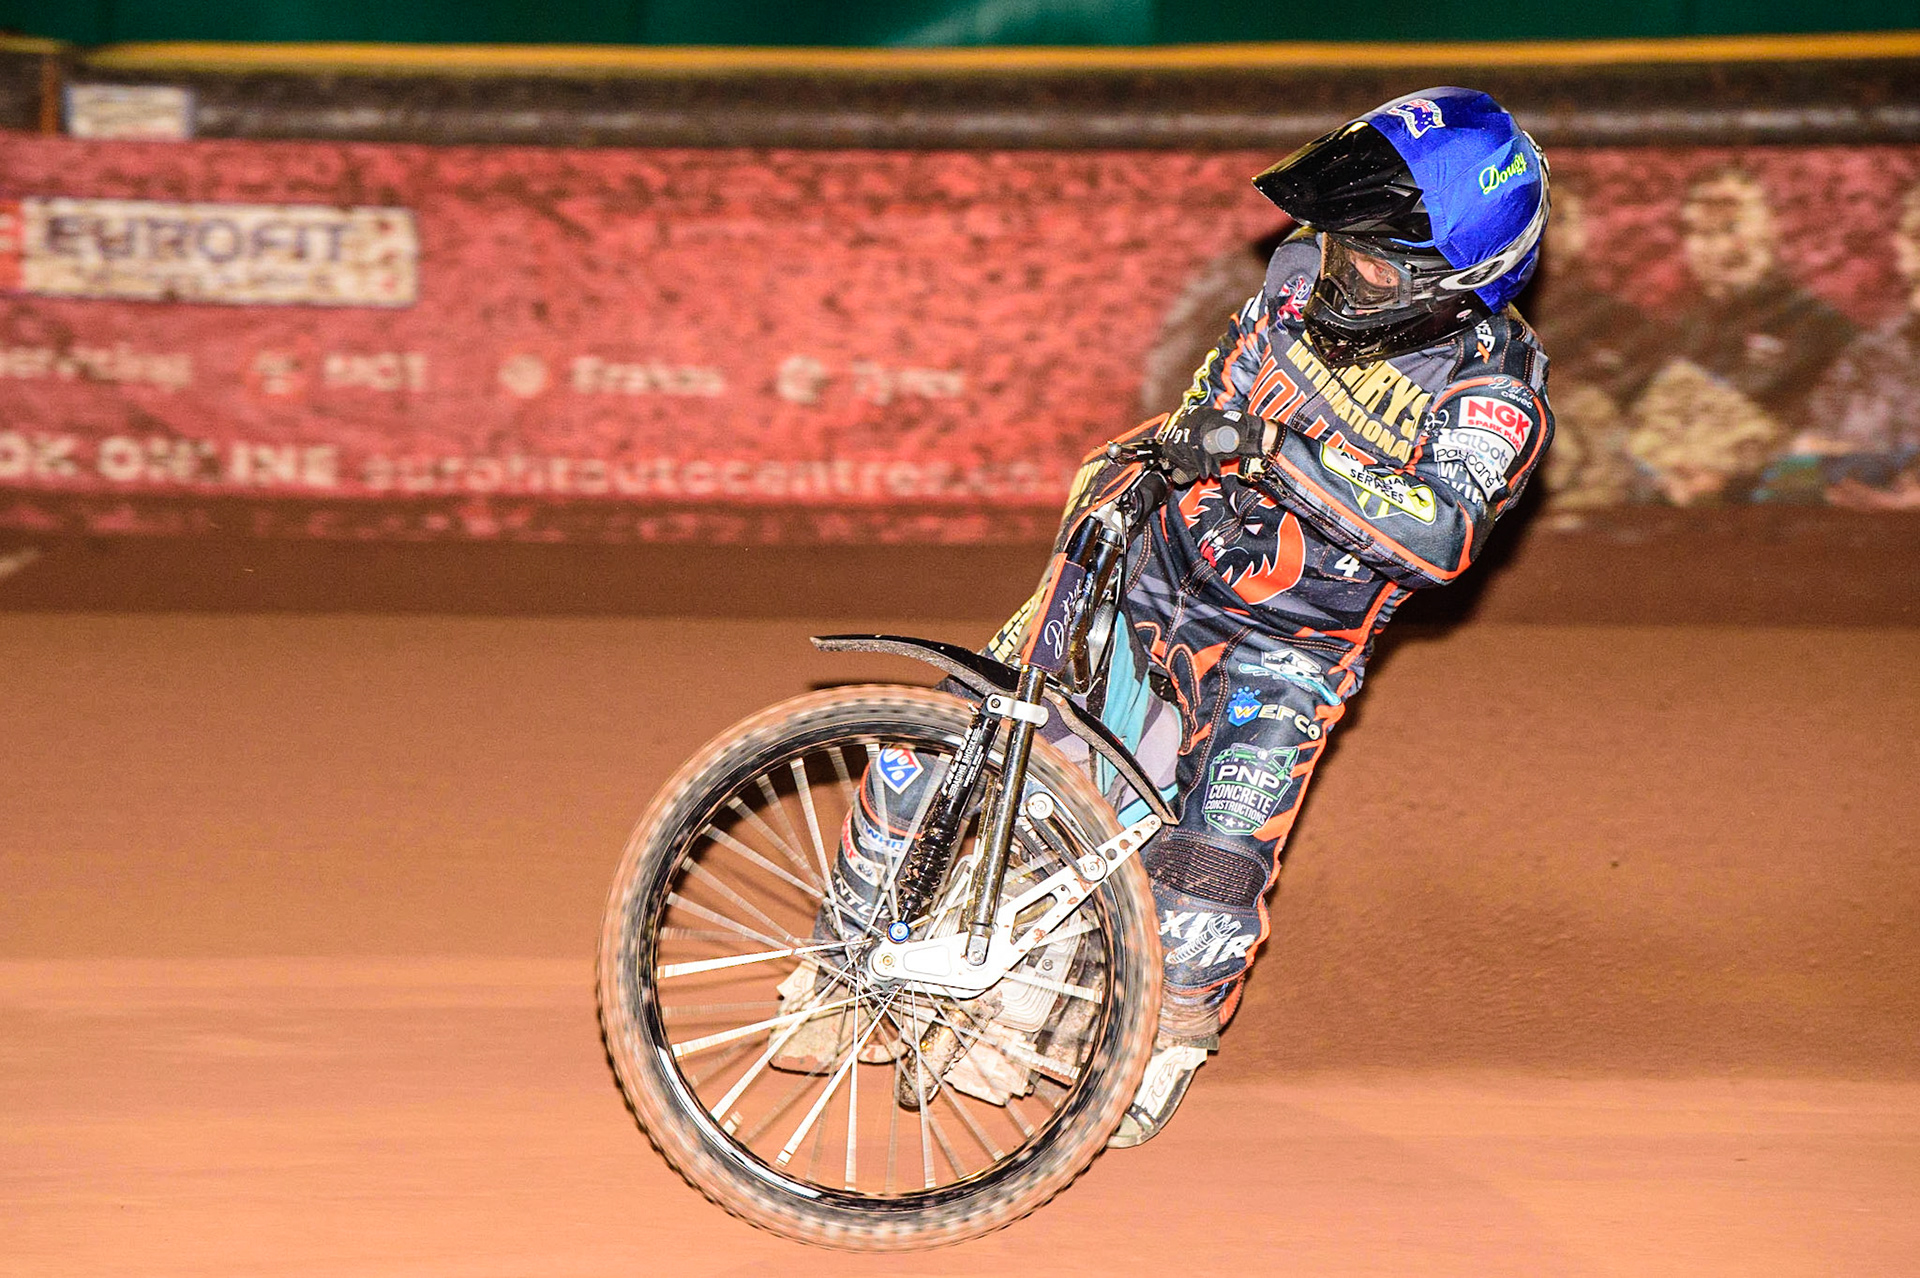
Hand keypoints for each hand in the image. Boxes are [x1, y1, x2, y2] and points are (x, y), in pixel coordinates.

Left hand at [1152, 406, 1273, 484]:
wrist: (1248, 434)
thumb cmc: (1226, 441)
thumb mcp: (1203, 451)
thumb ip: (1188, 460)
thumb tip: (1173, 474)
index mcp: (1186, 417)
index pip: (1169, 441)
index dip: (1174, 459)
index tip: (1182, 469)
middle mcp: (1190, 415)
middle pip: (1176, 444)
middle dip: (1185, 462)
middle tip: (1197, 472)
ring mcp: (1199, 418)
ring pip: (1186, 447)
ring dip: (1196, 464)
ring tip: (1206, 472)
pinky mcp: (1208, 425)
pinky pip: (1199, 449)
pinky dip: (1203, 464)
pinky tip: (1210, 472)